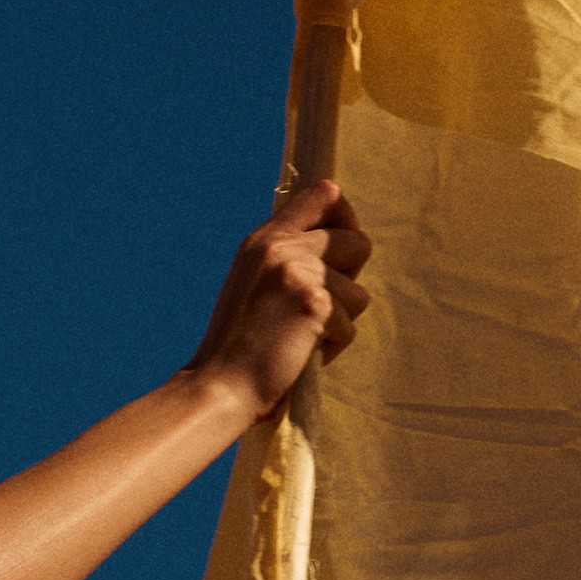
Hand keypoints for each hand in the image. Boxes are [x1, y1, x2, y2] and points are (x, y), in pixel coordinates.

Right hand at [184, 179, 373, 412]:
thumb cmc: (239, 342)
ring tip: (302, 336)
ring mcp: (299, 273)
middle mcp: (281, 247)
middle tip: (319, 306)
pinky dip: (332, 346)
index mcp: (265, 239)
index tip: (345, 246)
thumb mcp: (254, 280)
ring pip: (358, 292)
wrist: (221, 385)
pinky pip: (350, 325)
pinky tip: (301, 353)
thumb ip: (288, 255)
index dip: (347, 218)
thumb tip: (342, 239)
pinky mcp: (315, 305)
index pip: (325, 194)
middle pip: (357, 242)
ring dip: (340, 320)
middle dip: (349, 279)